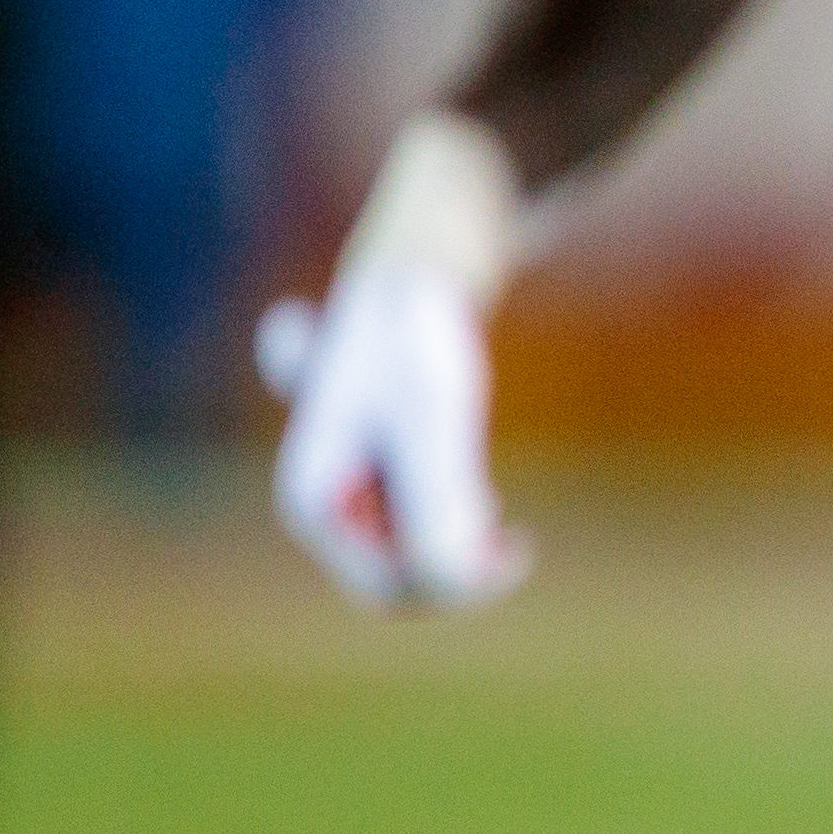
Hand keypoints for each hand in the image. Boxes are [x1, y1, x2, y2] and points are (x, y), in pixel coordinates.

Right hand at [260, 113, 531, 612]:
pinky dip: (460, 503)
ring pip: (416, 540)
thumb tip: (452, 580)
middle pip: (399, 572)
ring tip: (502, 531)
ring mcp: (350, 463)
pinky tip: (477, 505)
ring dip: (462, 535)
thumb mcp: (437, 419)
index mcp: (313, 499)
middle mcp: (322, 487)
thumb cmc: (420, 329)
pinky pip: (423, 499)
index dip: (456, 587)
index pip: (389, 589)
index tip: (519, 549)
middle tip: (513, 549)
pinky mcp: (384, 438)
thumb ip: (439, 503)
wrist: (427, 244)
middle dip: (458, 563)